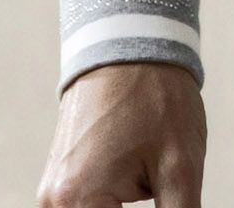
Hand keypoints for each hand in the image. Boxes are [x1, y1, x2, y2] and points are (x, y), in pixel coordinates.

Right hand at [36, 60, 206, 206]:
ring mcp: (52, 192)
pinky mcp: (61, 181)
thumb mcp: (181, 165)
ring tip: (154, 180)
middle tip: (163, 190)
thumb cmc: (155, 94)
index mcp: (77, 201)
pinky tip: (140, 182)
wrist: (130, 41)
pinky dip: (112, 206)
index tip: (172, 204)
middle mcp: (53, 202)